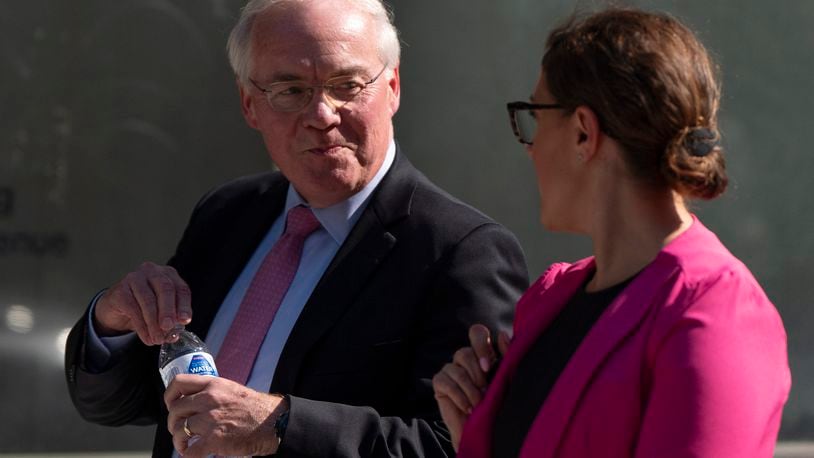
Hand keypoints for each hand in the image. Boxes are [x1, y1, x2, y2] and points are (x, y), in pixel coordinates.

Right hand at [93, 261, 191, 345]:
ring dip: (154, 323)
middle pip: (165, 289)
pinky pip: (133, 308)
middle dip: (168, 311)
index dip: (184, 305)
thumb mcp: (161, 311)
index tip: (185, 320)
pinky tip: (146, 337)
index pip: (181, 288)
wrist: (116, 308)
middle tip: (169, 328)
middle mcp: (152, 272)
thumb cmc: (143, 306)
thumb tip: (174, 334)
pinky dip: (142, 326)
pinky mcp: (120, 290)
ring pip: (148, 300)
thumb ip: (171, 319)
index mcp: (168, 274)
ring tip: (157, 338)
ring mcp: (135, 278)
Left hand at [164, 375, 285, 456]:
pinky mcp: (214, 439)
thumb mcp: (231, 389)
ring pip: (179, 430)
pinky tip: (191, 453)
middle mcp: (209, 399)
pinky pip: (190, 450)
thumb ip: (212, 392)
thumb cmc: (254, 408)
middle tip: (178, 428)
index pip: (179, 382)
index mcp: (213, 384)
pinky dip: (187, 454)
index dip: (169, 395)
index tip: (171, 405)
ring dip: (178, 439)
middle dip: (173, 422)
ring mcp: (211, 420)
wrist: (272, 423)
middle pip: (175, 409)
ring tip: (184, 443)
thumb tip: (193, 400)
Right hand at [432, 324, 509, 451]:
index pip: (477, 333)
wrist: (482, 430)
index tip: (488, 367)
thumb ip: (506, 356)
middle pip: (465, 352)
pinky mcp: (439, 382)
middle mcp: (465, 358)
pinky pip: (447, 383)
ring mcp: (451, 369)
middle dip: (476, 374)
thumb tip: (502, 335)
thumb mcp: (505, 379)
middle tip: (485, 389)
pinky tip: (468, 408)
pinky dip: (460, 397)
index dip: (481, 346)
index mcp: (482, 353)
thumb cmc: (496, 404)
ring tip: (478, 403)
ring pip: (457, 369)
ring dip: (470, 390)